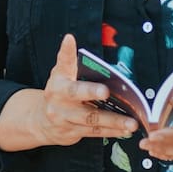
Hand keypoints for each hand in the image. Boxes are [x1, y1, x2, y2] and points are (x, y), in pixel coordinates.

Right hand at [0, 35, 138, 151]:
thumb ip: (67, 59)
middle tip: (107, 91)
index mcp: (58, 83)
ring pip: (91, 120)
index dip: (67, 54)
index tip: (70, 41)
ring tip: (132, 122)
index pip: (63, 67)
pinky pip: (95, 132)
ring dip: (113, 122)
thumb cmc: (58, 92)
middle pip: (77, 96)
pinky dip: (112, 132)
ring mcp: (65, 120)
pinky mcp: (72, 134)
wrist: (40, 121)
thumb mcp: (60, 73)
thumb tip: (69, 38)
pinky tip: (126, 130)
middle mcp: (59, 102)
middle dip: (92, 93)